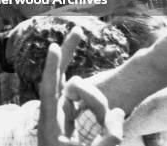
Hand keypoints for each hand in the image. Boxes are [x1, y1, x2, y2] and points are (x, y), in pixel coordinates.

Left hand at [38, 27, 123, 145]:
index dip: (51, 68)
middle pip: (56, 78)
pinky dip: (83, 91)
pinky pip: (73, 99)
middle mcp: (51, 115)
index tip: (53, 46)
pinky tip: (85, 81)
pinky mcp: (63, 120)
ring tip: (79, 47)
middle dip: (66, 53)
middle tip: (78, 31)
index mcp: (50, 123)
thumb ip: (109, 138)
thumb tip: (118, 114)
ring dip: (78, 73)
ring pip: (69, 88)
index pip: (49, 89)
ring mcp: (57, 116)